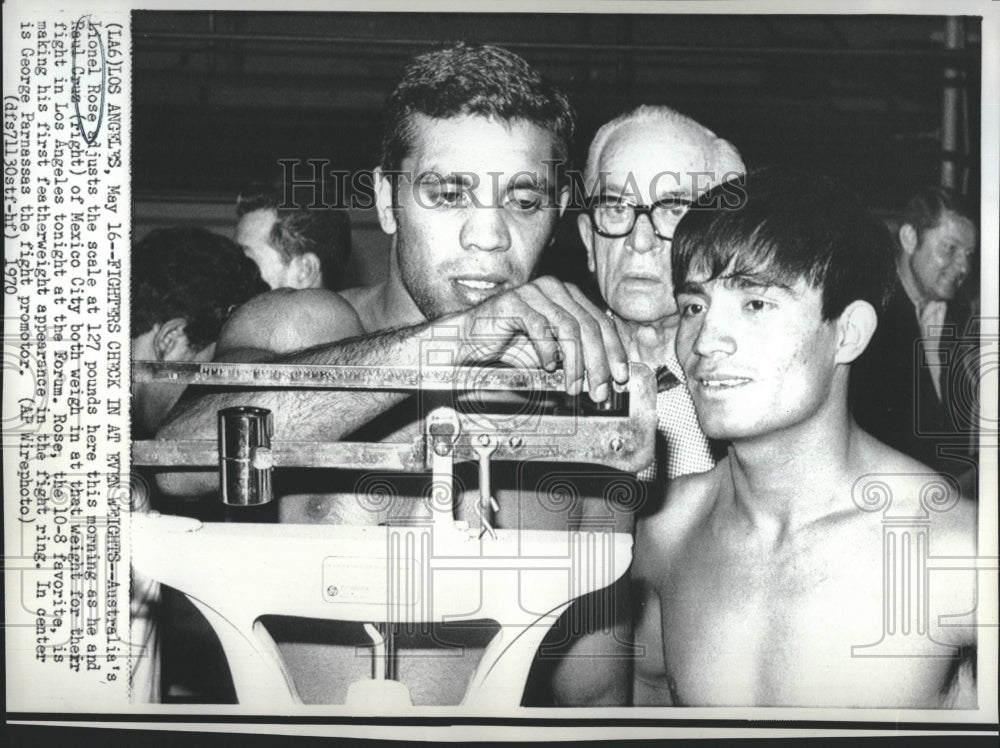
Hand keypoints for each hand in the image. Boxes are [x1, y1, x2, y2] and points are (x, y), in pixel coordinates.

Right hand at [447, 277, 628, 400]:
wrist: (470, 342)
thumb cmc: (511, 346)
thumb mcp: (552, 353)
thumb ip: (577, 355)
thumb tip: (606, 375)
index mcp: (569, 297)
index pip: (602, 322)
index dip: (614, 350)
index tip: (620, 376)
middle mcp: (554, 289)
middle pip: (589, 326)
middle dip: (598, 362)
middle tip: (599, 389)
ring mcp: (533, 293)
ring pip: (568, 326)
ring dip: (575, 362)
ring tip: (573, 385)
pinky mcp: (513, 302)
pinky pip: (539, 326)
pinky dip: (547, 350)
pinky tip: (547, 366)